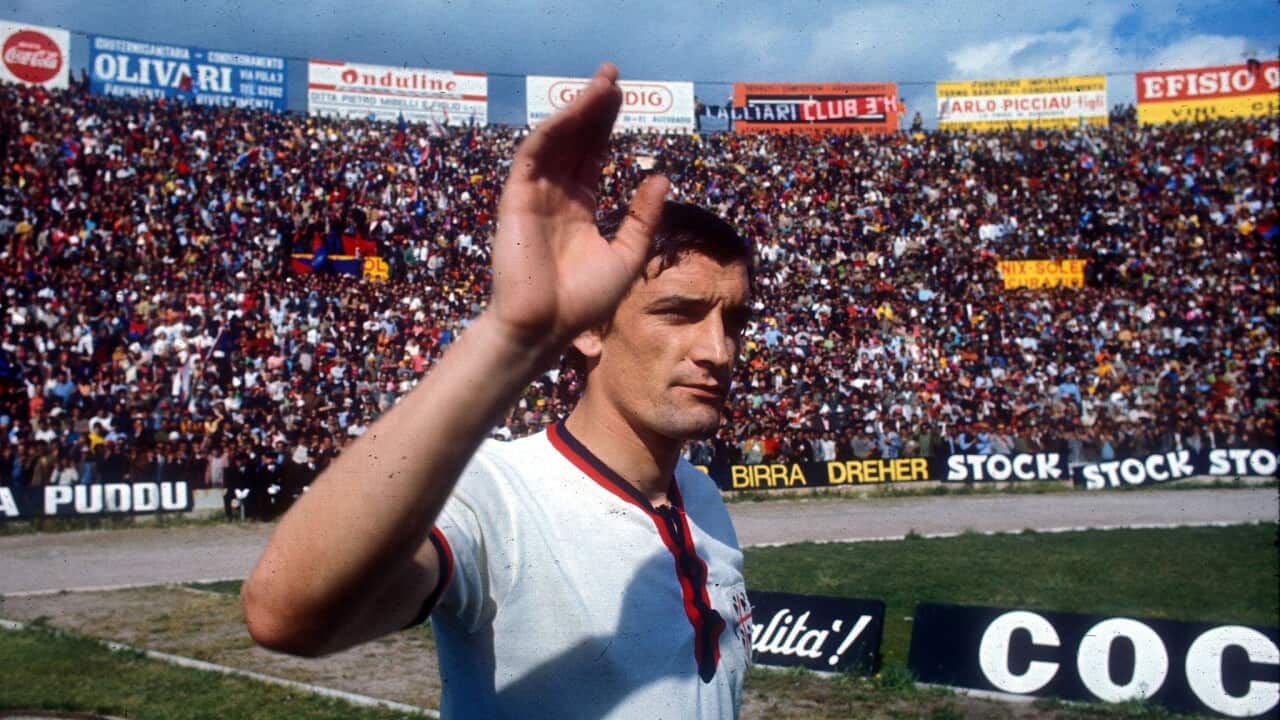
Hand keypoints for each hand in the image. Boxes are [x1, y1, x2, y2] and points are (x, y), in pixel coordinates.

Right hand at [488, 62, 668, 353]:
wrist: (545, 329)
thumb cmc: (582, 303)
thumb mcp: (627, 255)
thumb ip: (642, 217)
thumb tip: (660, 176)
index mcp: (579, 209)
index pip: (593, 156)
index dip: (606, 126)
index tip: (623, 98)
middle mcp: (556, 196)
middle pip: (576, 141)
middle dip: (593, 108)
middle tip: (613, 76)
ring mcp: (535, 195)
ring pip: (556, 141)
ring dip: (576, 110)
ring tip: (602, 84)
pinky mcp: (516, 199)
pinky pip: (535, 155)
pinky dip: (554, 129)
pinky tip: (575, 110)